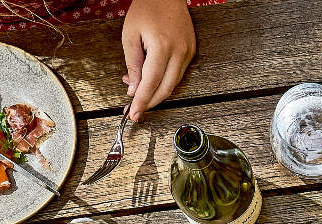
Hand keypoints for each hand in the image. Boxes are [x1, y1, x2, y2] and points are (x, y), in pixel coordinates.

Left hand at [122, 0, 196, 120]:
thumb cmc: (147, 9)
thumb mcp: (130, 36)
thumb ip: (132, 65)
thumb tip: (133, 89)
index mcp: (163, 47)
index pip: (151, 83)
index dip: (142, 102)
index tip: (134, 114)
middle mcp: (179, 52)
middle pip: (165, 89)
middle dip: (150, 102)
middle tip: (135, 110)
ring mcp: (188, 52)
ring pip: (173, 84)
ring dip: (156, 92)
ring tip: (137, 89)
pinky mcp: (191, 51)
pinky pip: (178, 74)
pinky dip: (164, 81)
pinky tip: (150, 78)